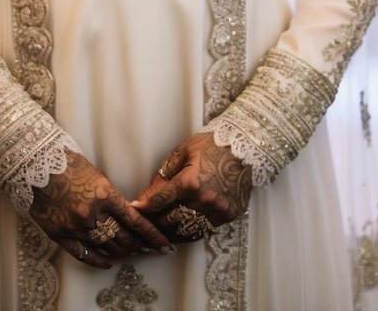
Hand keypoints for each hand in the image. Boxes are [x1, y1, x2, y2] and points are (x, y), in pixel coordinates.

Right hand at [28, 150, 174, 268]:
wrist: (35, 164)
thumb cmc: (66, 162)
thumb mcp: (95, 173)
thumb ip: (109, 195)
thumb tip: (124, 211)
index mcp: (105, 195)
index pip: (136, 222)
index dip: (153, 236)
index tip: (165, 245)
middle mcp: (93, 214)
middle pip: (124, 238)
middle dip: (140, 245)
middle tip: (150, 249)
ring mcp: (77, 227)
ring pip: (107, 247)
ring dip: (122, 252)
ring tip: (132, 253)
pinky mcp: (61, 235)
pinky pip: (84, 254)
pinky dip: (99, 260)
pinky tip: (108, 261)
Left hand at [131, 132, 251, 243]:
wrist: (244, 146)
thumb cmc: (211, 145)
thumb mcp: (182, 153)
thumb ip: (163, 176)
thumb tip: (146, 197)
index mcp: (191, 182)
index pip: (160, 201)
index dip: (144, 207)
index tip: (133, 209)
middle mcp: (204, 200)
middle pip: (170, 220)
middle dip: (154, 222)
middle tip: (143, 223)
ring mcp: (218, 210)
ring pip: (186, 231)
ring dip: (169, 232)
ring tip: (157, 232)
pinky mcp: (228, 215)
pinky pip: (203, 231)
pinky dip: (188, 232)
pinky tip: (179, 231)